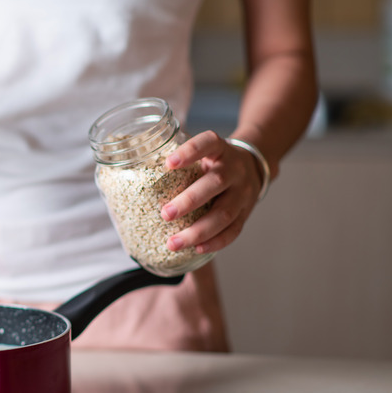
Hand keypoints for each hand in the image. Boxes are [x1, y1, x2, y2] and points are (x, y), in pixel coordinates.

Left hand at [160, 131, 262, 253]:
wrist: (254, 167)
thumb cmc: (215, 162)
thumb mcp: (203, 152)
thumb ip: (180, 159)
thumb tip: (138, 168)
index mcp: (220, 149)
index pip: (208, 143)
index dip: (190, 152)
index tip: (168, 163)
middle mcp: (235, 169)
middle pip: (215, 184)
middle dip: (189, 201)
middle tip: (165, 214)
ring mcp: (243, 193)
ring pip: (224, 213)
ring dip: (197, 231)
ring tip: (173, 243)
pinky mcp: (246, 214)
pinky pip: (233, 231)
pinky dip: (215, 242)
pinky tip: (197, 249)